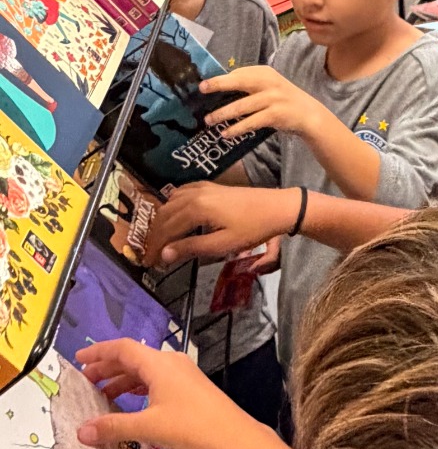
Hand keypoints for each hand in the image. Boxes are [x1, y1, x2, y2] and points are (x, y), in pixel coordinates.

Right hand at [75, 340, 241, 448]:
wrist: (233, 436)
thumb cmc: (193, 426)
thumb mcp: (148, 427)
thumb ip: (113, 427)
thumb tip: (83, 431)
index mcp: (158, 364)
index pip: (122, 348)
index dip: (98, 352)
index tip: (80, 359)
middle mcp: (170, 363)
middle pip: (132, 358)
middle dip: (107, 368)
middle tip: (86, 381)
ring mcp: (181, 374)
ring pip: (144, 371)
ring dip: (122, 381)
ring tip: (103, 396)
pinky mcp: (189, 387)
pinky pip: (156, 381)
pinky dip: (138, 389)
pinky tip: (130, 405)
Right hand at [144, 181, 300, 265]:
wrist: (277, 208)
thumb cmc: (252, 229)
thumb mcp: (222, 245)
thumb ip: (191, 248)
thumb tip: (163, 255)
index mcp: (195, 208)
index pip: (166, 229)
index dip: (155, 247)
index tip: (148, 263)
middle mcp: (194, 194)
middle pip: (164, 215)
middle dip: (154, 235)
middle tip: (150, 255)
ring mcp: (201, 187)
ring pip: (170, 202)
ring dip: (161, 221)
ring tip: (159, 239)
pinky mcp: (210, 185)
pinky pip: (181, 192)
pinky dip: (171, 205)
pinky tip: (173, 214)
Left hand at [203, 66, 323, 139]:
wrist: (309, 114)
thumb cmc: (283, 101)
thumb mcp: (269, 87)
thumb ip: (250, 85)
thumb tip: (219, 89)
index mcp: (264, 72)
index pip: (239, 72)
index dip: (220, 77)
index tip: (203, 83)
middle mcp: (269, 82)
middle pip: (239, 81)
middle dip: (219, 84)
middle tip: (201, 89)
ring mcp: (273, 98)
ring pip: (242, 106)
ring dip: (223, 113)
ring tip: (208, 120)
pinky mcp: (276, 115)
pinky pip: (251, 122)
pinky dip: (237, 128)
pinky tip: (226, 133)